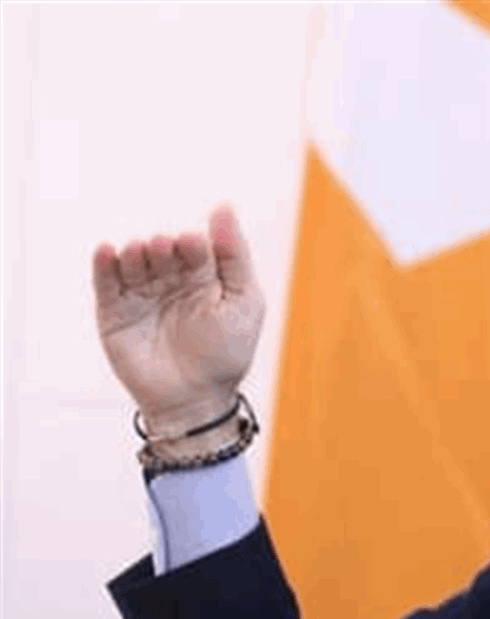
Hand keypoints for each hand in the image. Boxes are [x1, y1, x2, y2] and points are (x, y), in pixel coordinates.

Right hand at [92, 204, 264, 436]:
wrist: (197, 399)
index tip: (192, 242)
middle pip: (162, 252)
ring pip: (133, 262)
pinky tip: (107, 250)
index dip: (193, 243)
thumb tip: (223, 207)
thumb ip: (234, 255)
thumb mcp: (244, 300)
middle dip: (163, 247)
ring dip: (136, 252)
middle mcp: (171, 281)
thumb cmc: (227, 352)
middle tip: (165, 247)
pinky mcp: (115, 314)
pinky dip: (104, 265)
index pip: (196, 247)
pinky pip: (106, 284)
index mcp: (205, 276)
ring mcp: (142, 296)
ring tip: (142, 250)